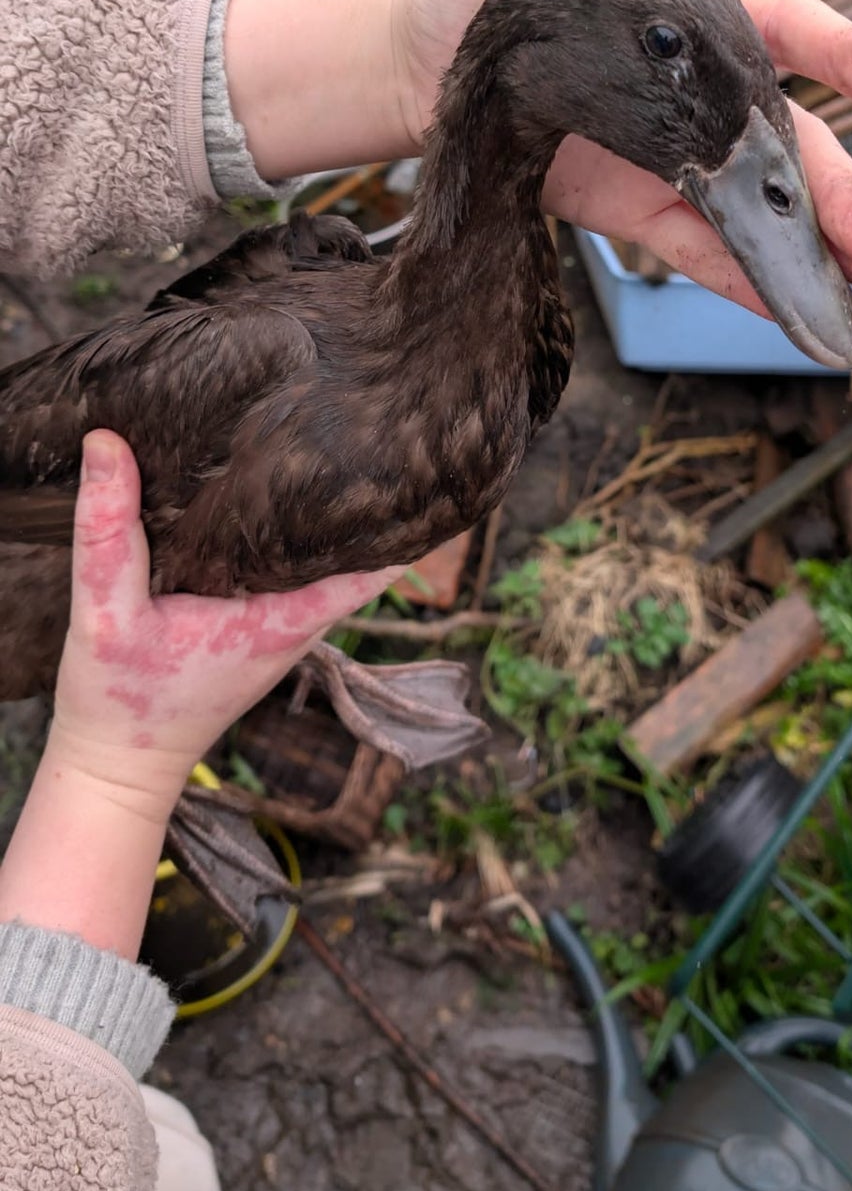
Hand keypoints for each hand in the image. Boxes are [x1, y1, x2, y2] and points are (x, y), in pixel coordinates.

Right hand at [0, 430, 396, 958]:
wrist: (115, 769)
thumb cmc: (118, 701)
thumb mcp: (101, 611)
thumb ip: (106, 529)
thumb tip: (105, 439)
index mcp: (281, 619)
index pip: (372, 564)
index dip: (397, 511)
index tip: (411, 454)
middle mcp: (295, 621)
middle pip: (356, 549)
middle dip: (366, 493)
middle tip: (374, 422)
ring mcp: (280, 625)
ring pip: (324, 557)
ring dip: (329, 511)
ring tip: (337, 437)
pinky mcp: (257, 624)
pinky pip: (292, 568)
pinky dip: (292, 531)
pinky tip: (276, 489)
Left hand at [394, 0, 851, 308]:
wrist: (407, 63)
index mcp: (682, 15)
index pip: (774, 24)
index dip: (832, 48)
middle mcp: (685, 90)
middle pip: (780, 139)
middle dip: (835, 188)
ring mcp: (658, 152)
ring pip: (749, 202)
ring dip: (804, 247)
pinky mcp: (621, 204)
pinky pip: (689, 245)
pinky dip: (735, 279)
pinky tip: (784, 313)